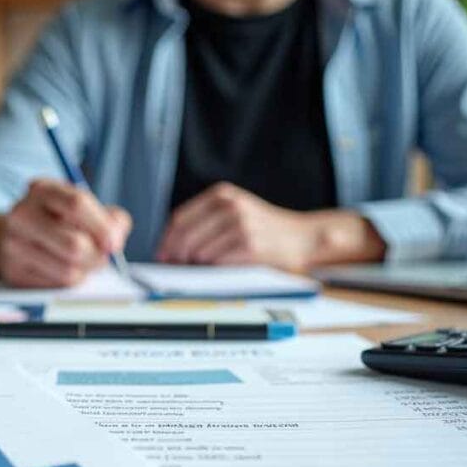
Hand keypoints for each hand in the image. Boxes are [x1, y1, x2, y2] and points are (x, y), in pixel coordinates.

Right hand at [0, 179, 131, 287]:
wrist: (15, 235)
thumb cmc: (60, 221)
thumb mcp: (85, 208)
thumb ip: (110, 219)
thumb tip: (114, 242)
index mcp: (42, 190)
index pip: (77, 204)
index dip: (102, 227)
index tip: (115, 244)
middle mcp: (22, 214)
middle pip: (74, 244)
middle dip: (97, 257)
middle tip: (103, 258)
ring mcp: (14, 244)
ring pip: (68, 270)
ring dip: (85, 271)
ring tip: (83, 263)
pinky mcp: (14, 271)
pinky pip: (56, 285)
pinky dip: (69, 281)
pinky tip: (65, 269)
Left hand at [157, 182, 385, 270]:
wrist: (305, 237)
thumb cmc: (265, 230)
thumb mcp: (234, 212)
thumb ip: (205, 222)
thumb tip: (170, 249)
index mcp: (222, 195)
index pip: (180, 218)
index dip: (167, 240)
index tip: (161, 255)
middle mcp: (230, 206)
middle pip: (185, 235)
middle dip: (177, 256)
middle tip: (177, 268)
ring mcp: (240, 225)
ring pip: (198, 252)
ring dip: (196, 266)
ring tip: (205, 269)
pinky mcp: (250, 246)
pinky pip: (217, 263)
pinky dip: (213, 271)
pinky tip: (220, 271)